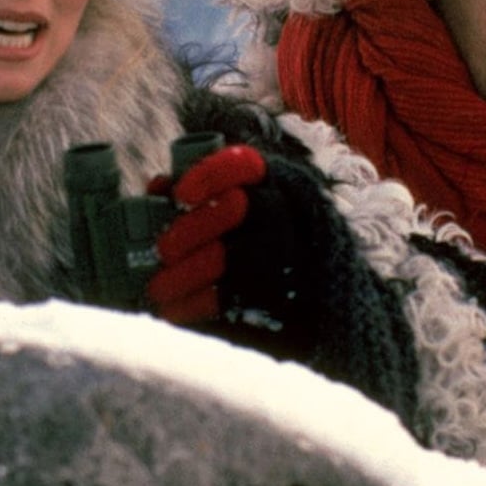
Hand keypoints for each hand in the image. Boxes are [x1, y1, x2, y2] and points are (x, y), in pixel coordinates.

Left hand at [141, 140, 419, 419]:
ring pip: (230, 255)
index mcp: (284, 187)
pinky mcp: (287, 301)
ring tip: (157, 288)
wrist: (328, 320)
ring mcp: (297, 260)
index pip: (246, 164)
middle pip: (236, 207)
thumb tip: (159, 186)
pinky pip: (233, 297)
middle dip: (191, 228)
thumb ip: (204, 202)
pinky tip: (176, 310)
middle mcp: (296, 217)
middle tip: (162, 250)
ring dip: (184, 273)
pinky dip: (197, 303)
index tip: (180, 194)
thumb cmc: (270, 261)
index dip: (209, 173)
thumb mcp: (247, 223)